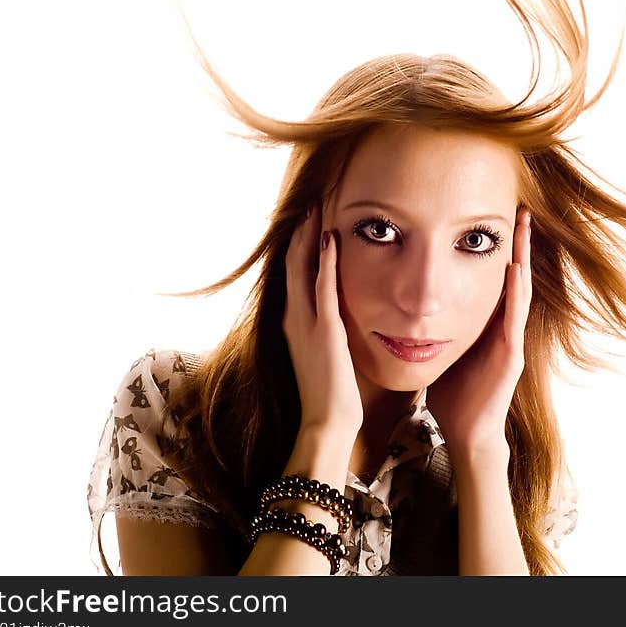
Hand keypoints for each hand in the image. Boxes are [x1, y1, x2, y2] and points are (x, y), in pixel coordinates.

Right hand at [282, 202, 363, 438]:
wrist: (326, 423)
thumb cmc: (329, 394)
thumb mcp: (322, 355)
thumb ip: (323, 331)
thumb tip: (333, 316)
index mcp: (293, 323)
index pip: (292, 275)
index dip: (298, 246)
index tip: (307, 221)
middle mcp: (293, 319)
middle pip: (292, 264)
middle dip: (300, 232)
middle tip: (309, 204)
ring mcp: (306, 324)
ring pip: (302, 269)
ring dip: (309, 237)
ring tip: (316, 210)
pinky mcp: (325, 332)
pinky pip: (323, 288)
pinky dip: (325, 262)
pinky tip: (330, 239)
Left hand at [426, 208, 532, 460]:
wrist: (465, 433)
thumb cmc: (454, 395)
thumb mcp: (444, 351)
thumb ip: (438, 328)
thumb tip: (412, 305)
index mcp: (486, 326)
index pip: (493, 279)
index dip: (495, 250)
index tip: (492, 219)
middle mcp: (503, 329)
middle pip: (512, 277)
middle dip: (515, 244)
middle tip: (517, 209)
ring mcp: (509, 341)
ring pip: (518, 291)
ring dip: (521, 258)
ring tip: (521, 227)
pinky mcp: (510, 358)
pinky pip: (513, 319)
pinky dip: (515, 293)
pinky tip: (514, 269)